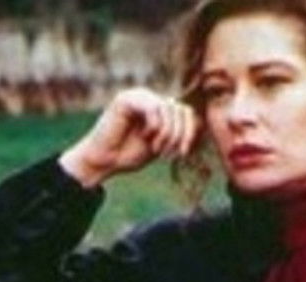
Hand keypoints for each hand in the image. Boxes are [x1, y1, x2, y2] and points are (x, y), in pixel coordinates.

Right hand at [59, 88, 198, 187]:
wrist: (103, 161)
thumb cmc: (128, 155)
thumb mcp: (161, 143)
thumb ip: (177, 131)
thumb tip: (202, 122)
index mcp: (159, 108)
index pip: (186, 112)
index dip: (190, 133)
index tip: (182, 154)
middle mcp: (150, 98)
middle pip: (181, 110)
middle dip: (179, 135)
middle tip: (167, 154)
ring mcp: (138, 96)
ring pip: (170, 109)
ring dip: (167, 133)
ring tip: (155, 148)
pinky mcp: (128, 98)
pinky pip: (154, 107)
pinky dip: (155, 125)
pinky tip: (145, 135)